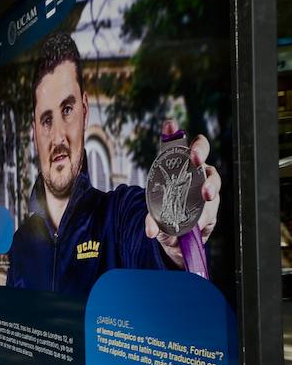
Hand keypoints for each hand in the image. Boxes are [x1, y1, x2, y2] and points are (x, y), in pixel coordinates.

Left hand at [144, 120, 220, 268]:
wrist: (178, 239)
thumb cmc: (167, 217)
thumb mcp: (156, 218)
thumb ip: (153, 221)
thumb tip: (151, 231)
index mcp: (178, 170)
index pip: (176, 149)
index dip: (173, 135)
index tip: (169, 124)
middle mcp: (194, 174)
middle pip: (202, 155)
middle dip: (200, 151)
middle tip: (195, 158)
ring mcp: (206, 188)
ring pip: (213, 180)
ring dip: (210, 185)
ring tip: (206, 194)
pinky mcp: (214, 206)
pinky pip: (213, 207)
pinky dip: (207, 215)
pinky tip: (200, 223)